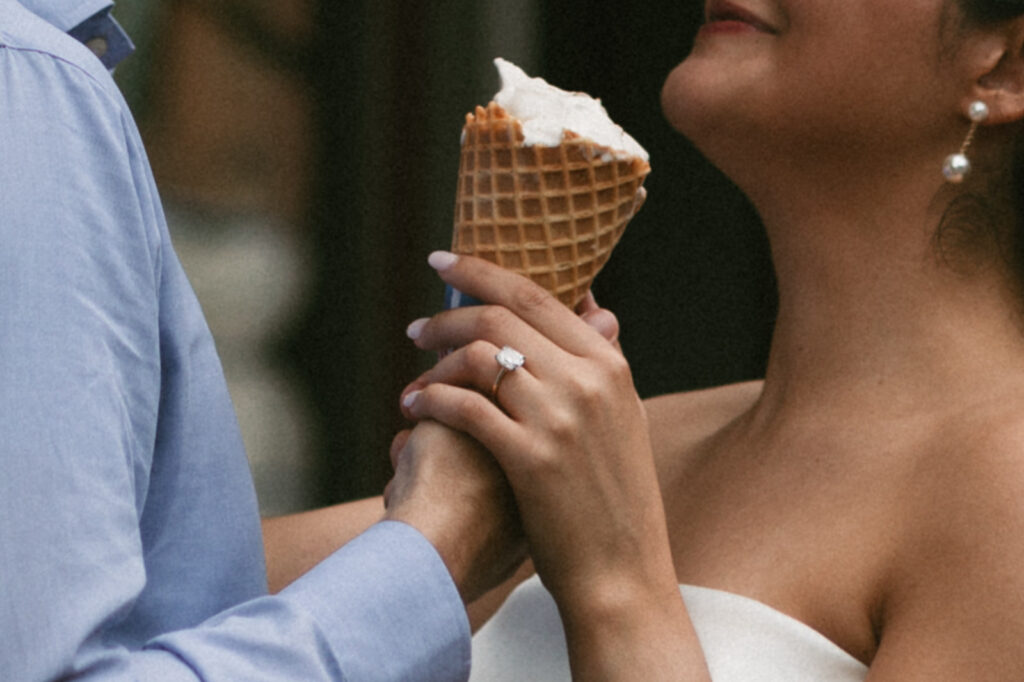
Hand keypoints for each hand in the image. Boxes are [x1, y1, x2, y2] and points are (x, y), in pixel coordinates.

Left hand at [401, 253, 677, 610]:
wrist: (622, 572)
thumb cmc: (615, 498)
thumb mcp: (624, 418)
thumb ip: (601, 360)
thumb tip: (591, 304)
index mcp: (609, 364)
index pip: (537, 296)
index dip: (483, 272)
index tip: (447, 262)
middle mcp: (587, 380)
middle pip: (501, 315)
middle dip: (449, 310)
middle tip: (418, 325)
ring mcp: (559, 417)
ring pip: (478, 356)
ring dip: (435, 361)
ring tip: (414, 377)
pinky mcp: (530, 457)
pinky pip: (465, 406)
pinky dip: (432, 399)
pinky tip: (414, 408)